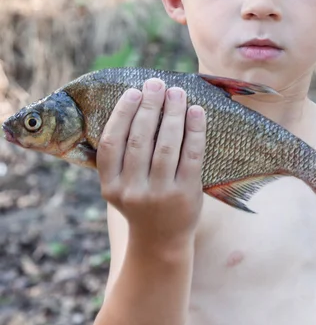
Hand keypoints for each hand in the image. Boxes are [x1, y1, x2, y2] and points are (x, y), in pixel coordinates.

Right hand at [97, 78, 205, 249]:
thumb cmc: (140, 202)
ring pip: (166, 144)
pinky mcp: (185, 194)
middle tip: (157, 83)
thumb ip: (121, 156)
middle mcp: (132, 190)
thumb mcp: (121, 185)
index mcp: (110, 185)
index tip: (134, 91)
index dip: (122, 114)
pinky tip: (196, 112)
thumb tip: (135, 104)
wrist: (161, 241)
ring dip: (173, 113)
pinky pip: (191, 155)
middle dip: (150, 106)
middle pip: (140, 139)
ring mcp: (160, 194)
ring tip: (177, 92)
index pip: (112, 142)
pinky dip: (194, 130)